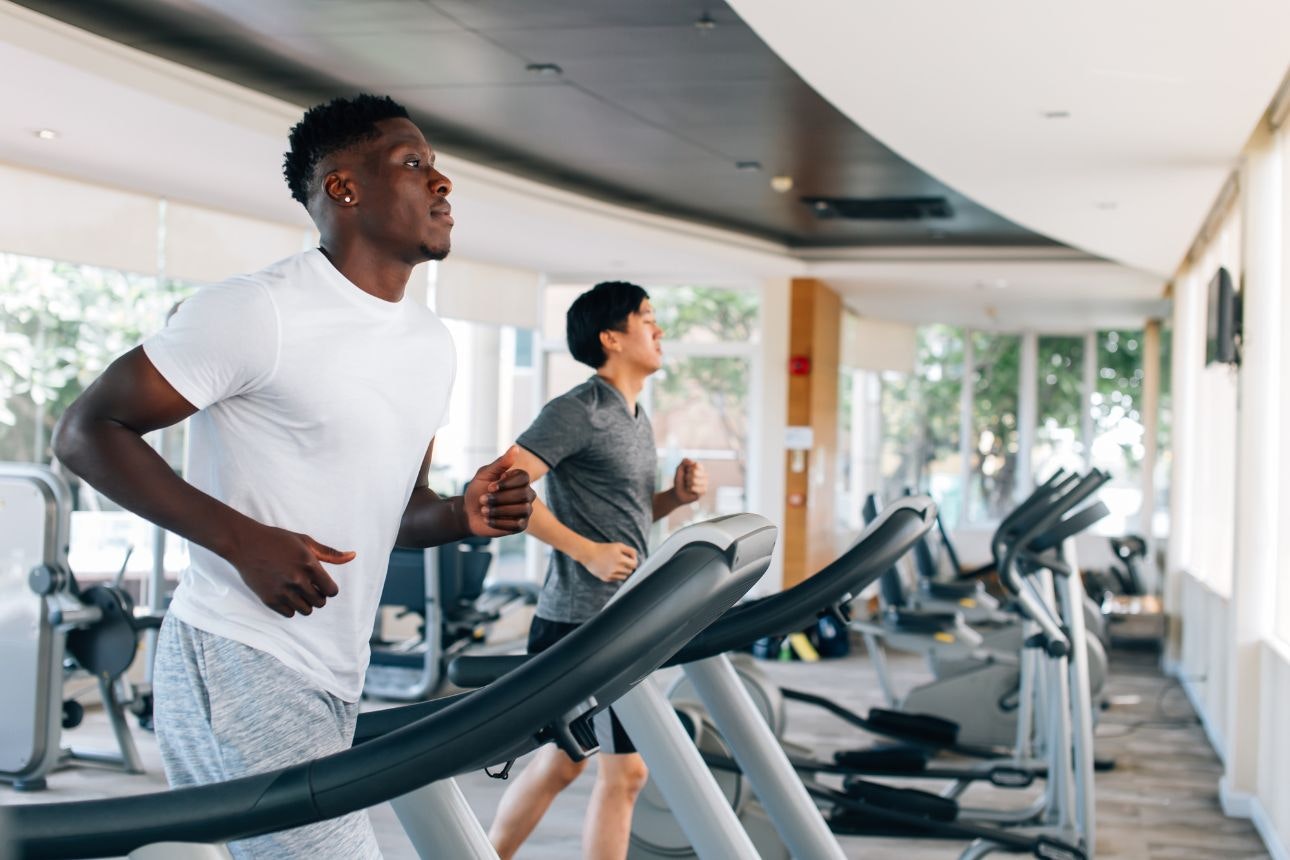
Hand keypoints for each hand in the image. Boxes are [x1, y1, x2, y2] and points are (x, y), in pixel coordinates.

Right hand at [226, 524, 352, 617]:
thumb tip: (353, 556)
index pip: (332, 591)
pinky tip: (286, 594)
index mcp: (309, 564)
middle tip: (309, 587)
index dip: (329, 589)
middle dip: (318, 596)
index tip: (322, 584)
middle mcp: (297, 580)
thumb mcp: (305, 541)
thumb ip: (330, 554)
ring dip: (305, 603)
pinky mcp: (269, 599)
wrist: (245, 543)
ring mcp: (282, 591)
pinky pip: (290, 613)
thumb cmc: (277, 540)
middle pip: (320, 603)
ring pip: (306, 610)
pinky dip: (290, 607)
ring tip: (297, 591)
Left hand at [465, 446, 535, 536]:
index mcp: (519, 480)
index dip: (506, 483)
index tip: (490, 486)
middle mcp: (527, 494)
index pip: (524, 477)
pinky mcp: (521, 525)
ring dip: (499, 510)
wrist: (468, 513)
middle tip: (483, 500)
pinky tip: (488, 519)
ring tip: (484, 511)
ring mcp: (526, 510)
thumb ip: (500, 464)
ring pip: (522, 509)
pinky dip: (499, 522)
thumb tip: (515, 448)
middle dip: (500, 498)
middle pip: (524, 494)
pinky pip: (517, 524)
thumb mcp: (484, 475)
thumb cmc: (477, 491)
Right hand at [580, 540, 637, 582]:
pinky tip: (611, 569)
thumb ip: (630, 550)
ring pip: (624, 576)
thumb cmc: (604, 548)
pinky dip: (616, 575)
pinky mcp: (606, 579)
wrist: (589, 554)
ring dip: (623, 571)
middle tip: (622, 560)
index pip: (634, 564)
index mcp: (620, 559)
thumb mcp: (618, 545)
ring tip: (617, 565)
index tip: (630, 558)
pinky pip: (617, 579)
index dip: (634, 561)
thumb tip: (636, 557)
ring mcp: (611, 574)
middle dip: (628, 566)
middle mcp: (616, 568)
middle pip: (630, 571)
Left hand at [672, 458, 707, 503]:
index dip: (688, 469)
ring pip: (694, 481)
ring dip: (688, 483)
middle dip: (687, 476)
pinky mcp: (704, 491)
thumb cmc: (680, 480)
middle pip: (695, 472)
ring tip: (688, 485)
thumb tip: (692, 462)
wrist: (678, 492)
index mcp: (700, 468)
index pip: (696, 465)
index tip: (686, 472)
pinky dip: (689, 489)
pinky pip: (695, 488)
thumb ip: (684, 462)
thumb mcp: (679, 469)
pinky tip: (690, 490)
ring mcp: (705, 483)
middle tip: (686, 480)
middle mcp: (704, 474)